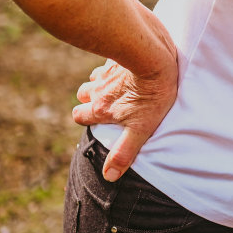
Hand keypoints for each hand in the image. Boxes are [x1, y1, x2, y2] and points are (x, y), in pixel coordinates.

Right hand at [71, 40, 177, 181]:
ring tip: (116, 86)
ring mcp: (104, 72)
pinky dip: (111, 67)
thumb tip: (109, 176)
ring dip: (99, 83)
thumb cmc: (151, 94)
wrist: (153, 56)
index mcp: (101, 108)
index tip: (96, 121)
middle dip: (89, 100)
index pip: (79, 116)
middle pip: (82, 95)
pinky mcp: (116, 57)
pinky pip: (107, 62)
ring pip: (92, 78)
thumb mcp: (141, 128)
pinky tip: (126, 68)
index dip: (85, 118)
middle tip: (105, 103)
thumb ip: (124, 151)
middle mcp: (97, 90)